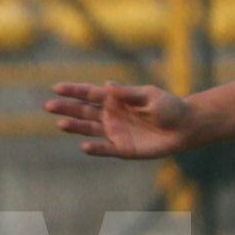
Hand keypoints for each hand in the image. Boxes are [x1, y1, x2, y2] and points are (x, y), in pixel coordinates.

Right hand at [43, 80, 193, 159]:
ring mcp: (116, 132)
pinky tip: (84, 146)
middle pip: (84, 111)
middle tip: (49, 105)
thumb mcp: (150, 96)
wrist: (185, 127)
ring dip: (76, 127)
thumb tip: (108, 85)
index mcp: (115, 99)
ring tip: (61, 124)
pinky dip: (96, 149)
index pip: (90, 93)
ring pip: (90, 129)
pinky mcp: (124, 149)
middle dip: (67, 108)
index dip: (73, 90)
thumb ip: (129, 93)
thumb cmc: (169, 107)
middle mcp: (111, 115)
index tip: (56, 88)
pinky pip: (106, 149)